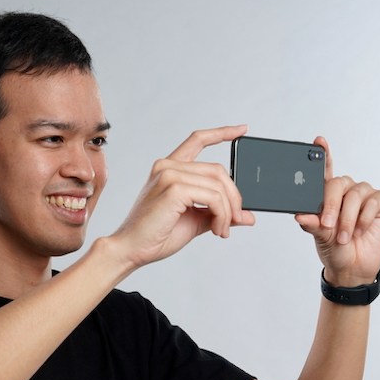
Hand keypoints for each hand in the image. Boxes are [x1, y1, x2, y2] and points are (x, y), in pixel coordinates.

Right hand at [110, 125, 254, 268]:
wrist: (132, 250)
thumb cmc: (157, 235)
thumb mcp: (196, 220)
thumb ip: (219, 213)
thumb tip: (248, 216)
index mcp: (170, 168)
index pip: (197, 140)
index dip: (222, 133)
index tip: (242, 129)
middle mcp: (167, 166)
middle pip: (218, 169)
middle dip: (234, 196)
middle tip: (236, 219)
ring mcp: (169, 174)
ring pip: (218, 185)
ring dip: (227, 210)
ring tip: (222, 230)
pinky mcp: (173, 188)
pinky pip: (213, 197)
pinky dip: (221, 214)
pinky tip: (217, 229)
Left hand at [295, 137, 379, 285]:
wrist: (353, 267)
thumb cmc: (334, 248)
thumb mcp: (319, 236)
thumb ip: (311, 223)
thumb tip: (299, 215)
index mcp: (327, 194)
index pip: (324, 170)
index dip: (322, 154)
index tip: (318, 141)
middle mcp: (345, 191)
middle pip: (337, 184)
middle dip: (331, 205)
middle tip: (327, 224)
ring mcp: (363, 195)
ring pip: (355, 194)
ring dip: (348, 218)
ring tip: (345, 237)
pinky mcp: (379, 203)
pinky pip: (372, 202)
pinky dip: (364, 218)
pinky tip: (360, 230)